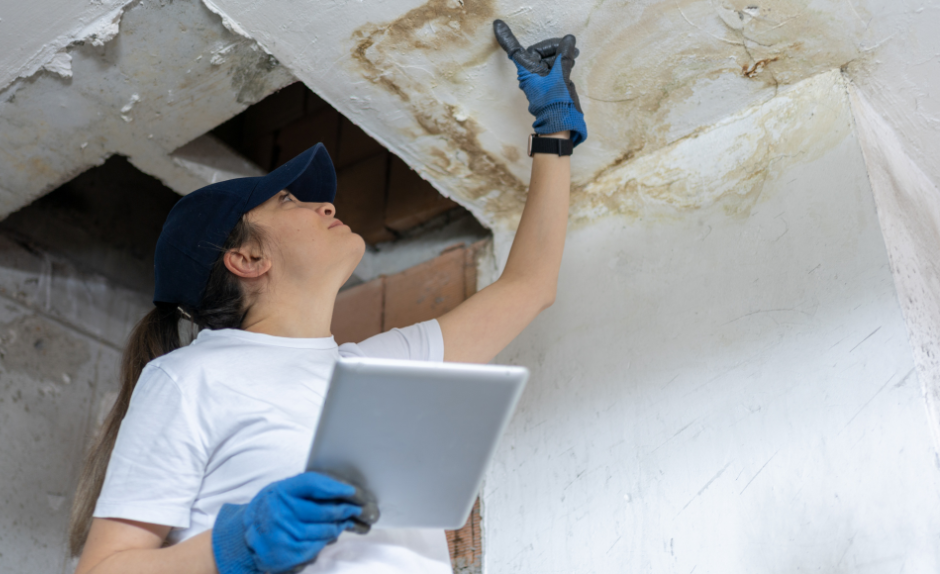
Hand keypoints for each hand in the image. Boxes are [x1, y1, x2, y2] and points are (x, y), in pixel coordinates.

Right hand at [212, 472, 378, 573]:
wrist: (246, 538)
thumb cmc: (273, 509)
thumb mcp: (284, 491)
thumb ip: (310, 489)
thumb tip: (346, 490)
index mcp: (281, 491)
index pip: (314, 484)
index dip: (338, 487)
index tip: (356, 492)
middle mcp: (281, 512)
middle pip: (325, 511)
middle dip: (348, 510)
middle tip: (363, 510)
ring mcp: (284, 534)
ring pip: (325, 531)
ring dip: (341, 527)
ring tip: (347, 522)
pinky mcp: (287, 554)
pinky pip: (317, 547)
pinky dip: (327, 541)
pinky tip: (331, 535)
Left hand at [493, 19, 586, 145]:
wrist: (559, 123)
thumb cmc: (555, 103)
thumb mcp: (561, 76)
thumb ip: (564, 57)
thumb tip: (568, 40)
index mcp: (527, 72)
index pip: (515, 50)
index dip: (507, 37)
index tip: (498, 26)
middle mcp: (530, 75)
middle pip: (538, 52)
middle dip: (554, 47)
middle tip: (569, 46)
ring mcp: (539, 80)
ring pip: (547, 60)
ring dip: (560, 55)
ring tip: (573, 55)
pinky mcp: (547, 84)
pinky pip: (552, 68)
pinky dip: (560, 63)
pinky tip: (571, 59)